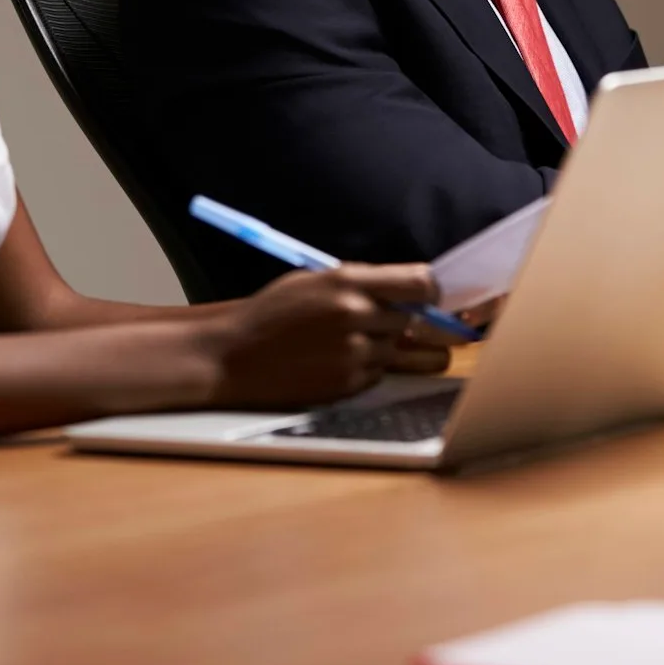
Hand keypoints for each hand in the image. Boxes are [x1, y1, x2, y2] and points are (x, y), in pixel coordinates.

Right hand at [205, 263, 438, 407]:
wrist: (233, 356)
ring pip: (397, 349)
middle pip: (413, 319)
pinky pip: (379, 374)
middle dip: (402, 320)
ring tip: (351, 341)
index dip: (430, 291)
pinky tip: (335, 360)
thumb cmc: (272, 313)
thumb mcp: (314, 280)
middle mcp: (356, 316)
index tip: (426, 296)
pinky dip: (367, 368)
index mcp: (348, 282)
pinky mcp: (348, 384)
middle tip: (374, 320)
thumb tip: (409, 290)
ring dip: (384, 346)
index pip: (421, 284)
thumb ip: (362, 282)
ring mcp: (354, 353)